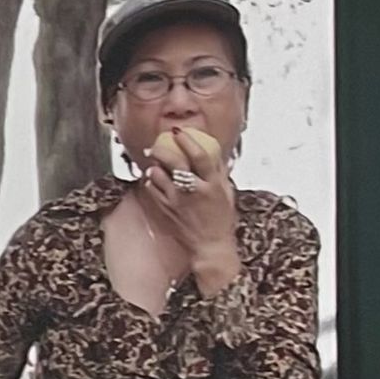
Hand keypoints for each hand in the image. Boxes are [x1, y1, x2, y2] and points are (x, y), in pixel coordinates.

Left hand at [145, 127, 239, 291]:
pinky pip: (153, 190)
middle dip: (164, 149)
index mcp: (212, 185)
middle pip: (175, 162)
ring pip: (159, 175)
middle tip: (158, 144)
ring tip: (155, 162)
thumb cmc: (222, 222)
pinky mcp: (167, 210)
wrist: (210, 247)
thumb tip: (215, 155)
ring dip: (155, 165)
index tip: (179, 131)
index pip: (200, 156)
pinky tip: (154, 179)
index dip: (188, 140)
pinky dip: (152, 181)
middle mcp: (194, 191)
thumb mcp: (227, 194)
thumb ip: (220, 174)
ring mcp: (178, 201)